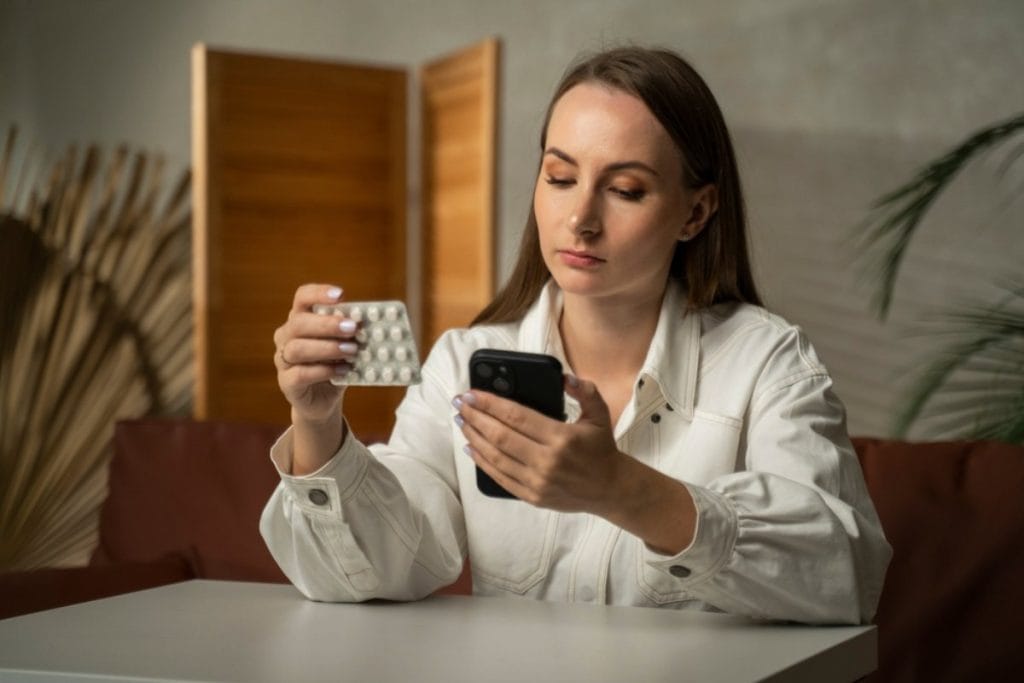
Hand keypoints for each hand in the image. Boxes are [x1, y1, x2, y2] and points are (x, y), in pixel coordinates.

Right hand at [273, 283, 357, 422]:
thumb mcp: (345, 345)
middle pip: (298, 322)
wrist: (324, 400)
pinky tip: (343, 370)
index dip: (318, 293)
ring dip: (327, 348)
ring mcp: (283, 359)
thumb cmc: (335, 365)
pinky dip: (324, 371)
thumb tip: (364, 322)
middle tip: (352, 327)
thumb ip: (350, 333)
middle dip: (327, 324)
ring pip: (297, 348)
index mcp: (300, 319)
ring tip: (352, 350)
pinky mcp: (286, 383)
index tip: (340, 295)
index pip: (302, 298)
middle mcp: (286, 336)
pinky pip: (300, 374)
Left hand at [454, 376, 624, 513]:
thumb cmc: (601, 449)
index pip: (516, 416)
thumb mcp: (599, 414)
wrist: (609, 489)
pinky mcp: (532, 496)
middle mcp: (546, 460)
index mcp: (561, 437)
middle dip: (476, 417)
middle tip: (460, 404)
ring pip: (496, 457)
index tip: (472, 394)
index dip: (490, 404)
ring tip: (462, 422)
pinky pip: (500, 477)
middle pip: (500, 436)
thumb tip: (565, 377)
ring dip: (475, 437)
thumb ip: (585, 391)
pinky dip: (482, 462)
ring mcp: (537, 481)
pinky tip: (472, 448)